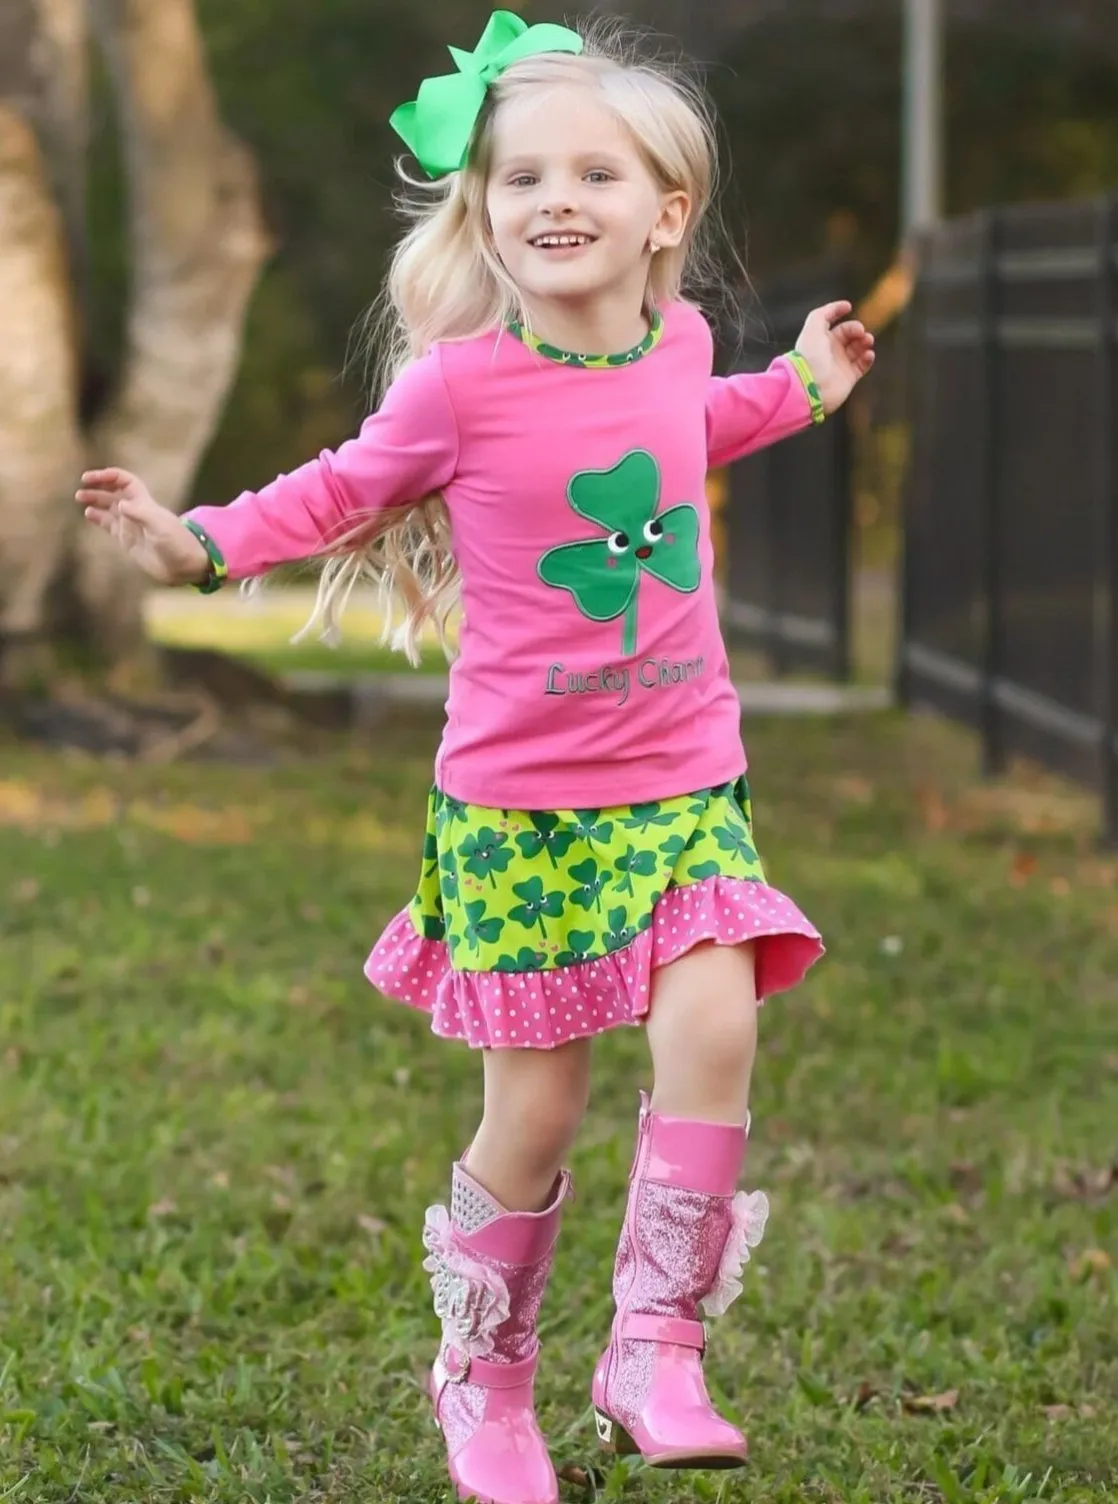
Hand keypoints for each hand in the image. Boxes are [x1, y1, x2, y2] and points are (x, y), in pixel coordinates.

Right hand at [76, 468, 209, 585]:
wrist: (184, 566)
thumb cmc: (177, 544)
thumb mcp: (160, 527)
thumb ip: (140, 514)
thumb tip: (120, 503)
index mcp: (144, 503)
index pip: (125, 481)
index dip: (109, 476)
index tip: (91, 478)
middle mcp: (136, 511)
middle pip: (114, 492)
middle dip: (98, 486)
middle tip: (81, 487)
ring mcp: (131, 525)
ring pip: (109, 507)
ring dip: (95, 500)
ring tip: (80, 497)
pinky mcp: (127, 539)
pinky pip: (109, 524)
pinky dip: (98, 517)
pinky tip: (89, 514)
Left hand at [794, 301, 874, 413]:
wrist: (809, 386)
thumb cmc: (810, 355)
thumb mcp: (813, 326)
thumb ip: (826, 312)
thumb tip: (846, 306)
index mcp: (822, 341)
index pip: (841, 328)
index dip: (848, 322)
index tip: (853, 314)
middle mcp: (832, 353)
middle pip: (852, 337)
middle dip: (859, 331)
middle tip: (861, 333)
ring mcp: (841, 365)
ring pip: (859, 349)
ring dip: (866, 342)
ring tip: (867, 342)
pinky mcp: (849, 378)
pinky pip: (863, 365)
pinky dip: (868, 358)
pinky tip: (868, 354)